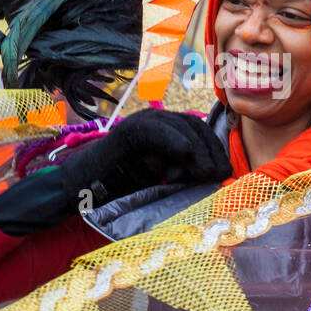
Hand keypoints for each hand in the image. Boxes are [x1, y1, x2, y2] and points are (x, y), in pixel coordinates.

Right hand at [60, 110, 230, 207]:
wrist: (86, 189)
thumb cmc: (126, 188)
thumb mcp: (164, 179)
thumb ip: (186, 172)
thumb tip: (216, 172)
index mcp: (168, 130)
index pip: (200, 131)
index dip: (215, 149)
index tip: (224, 170)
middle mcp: (156, 121)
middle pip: (193, 127)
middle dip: (209, 151)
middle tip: (216, 174)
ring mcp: (141, 123)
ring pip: (179, 126)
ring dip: (196, 150)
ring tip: (204, 172)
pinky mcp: (127, 131)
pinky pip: (154, 130)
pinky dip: (172, 139)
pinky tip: (185, 153)